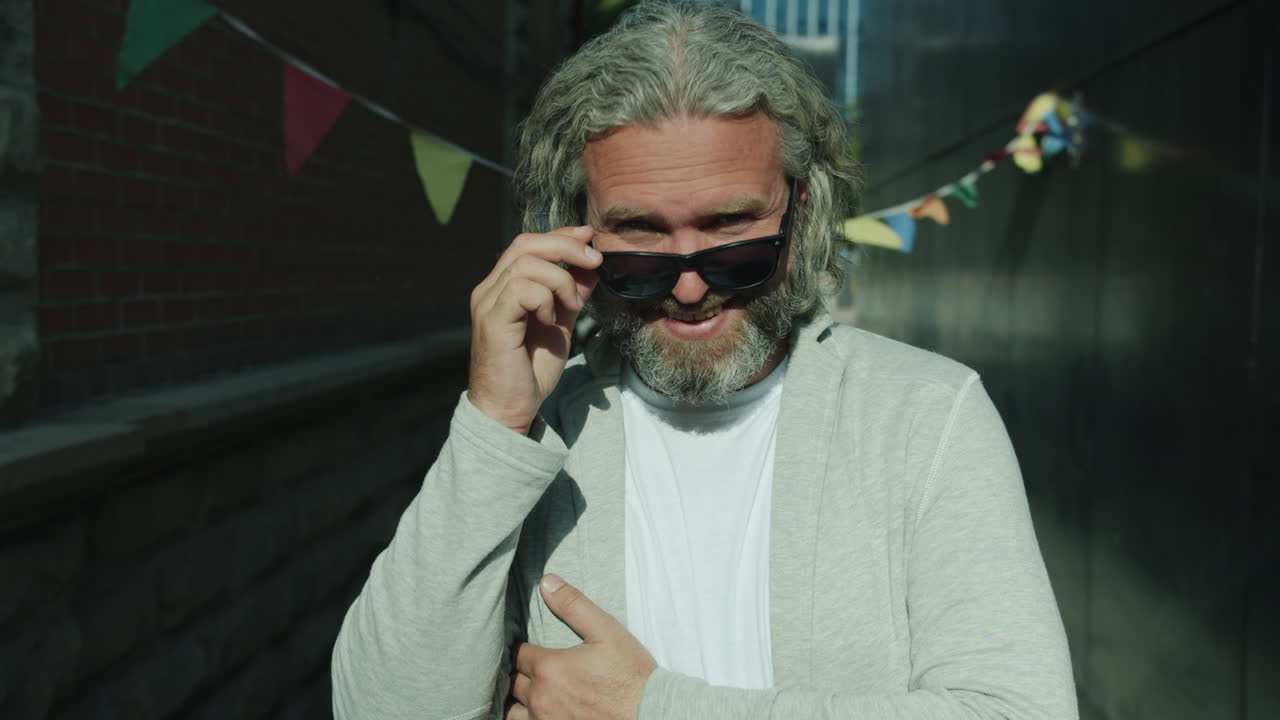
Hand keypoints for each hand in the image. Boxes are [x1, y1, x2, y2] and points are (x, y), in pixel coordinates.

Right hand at [469, 227, 601, 434]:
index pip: (528, 244)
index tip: (589, 238)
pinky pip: (520, 288)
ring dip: (560, 279)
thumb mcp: (560, 323)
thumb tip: (591, 267)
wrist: (510, 409)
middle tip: (594, 261)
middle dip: (566, 246)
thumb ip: (571, 294)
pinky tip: (550, 320)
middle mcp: (489, 289)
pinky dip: (545, 299)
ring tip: (572, 305)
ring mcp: (487, 303)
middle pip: (525, 244)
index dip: (560, 236)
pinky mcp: (492, 320)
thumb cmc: (531, 370)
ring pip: (525, 263)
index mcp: (502, 286)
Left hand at [507, 575, 655, 719]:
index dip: (521, 649)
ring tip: (529, 692)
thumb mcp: (606, 631)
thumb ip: (573, 604)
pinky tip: (539, 712)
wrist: (650, 714)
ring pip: (513, 712)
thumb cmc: (631, 675)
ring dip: (518, 701)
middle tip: (529, 667)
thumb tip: (547, 582)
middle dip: (518, 673)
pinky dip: (528, 719)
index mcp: (549, 668)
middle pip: (512, 682)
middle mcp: (541, 699)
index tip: (528, 647)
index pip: (517, 655)